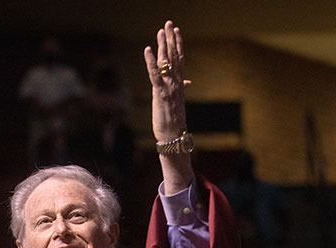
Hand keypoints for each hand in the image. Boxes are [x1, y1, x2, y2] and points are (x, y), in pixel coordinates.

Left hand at [144, 20, 188, 141]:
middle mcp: (176, 83)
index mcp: (179, 84)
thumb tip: (187, 83)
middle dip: (171, 39)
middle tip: (169, 23)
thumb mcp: (177, 102)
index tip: (176, 31)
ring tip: (161, 31)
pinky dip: (151, 61)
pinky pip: (155, 74)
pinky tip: (148, 49)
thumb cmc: (174, 121)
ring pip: (167, 62)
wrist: (174, 136)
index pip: (180, 59)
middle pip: (174, 56)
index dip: (178, 44)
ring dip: (163, 45)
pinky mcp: (160, 93)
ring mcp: (169, 87)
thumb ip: (180, 89)